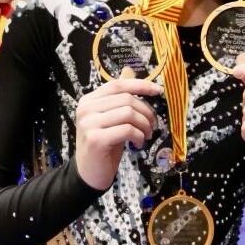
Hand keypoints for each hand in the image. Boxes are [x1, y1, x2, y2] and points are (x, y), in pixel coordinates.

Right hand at [73, 75, 160, 190]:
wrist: (89, 173)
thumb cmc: (104, 145)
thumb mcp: (112, 118)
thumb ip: (119, 97)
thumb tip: (129, 71)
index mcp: (89, 100)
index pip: (118, 85)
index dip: (140, 85)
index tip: (158, 91)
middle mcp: (86, 109)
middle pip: (126, 99)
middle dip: (146, 112)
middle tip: (152, 125)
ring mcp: (89, 124)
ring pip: (128, 113)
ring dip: (144, 125)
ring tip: (146, 135)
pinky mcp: (96, 139)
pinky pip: (127, 130)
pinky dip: (139, 136)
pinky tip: (138, 144)